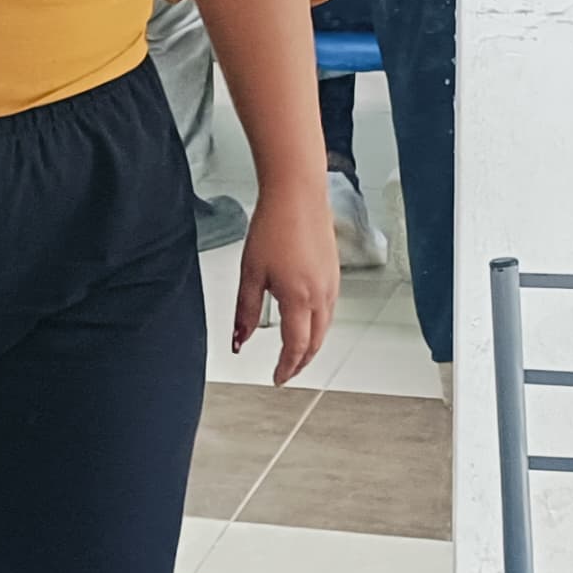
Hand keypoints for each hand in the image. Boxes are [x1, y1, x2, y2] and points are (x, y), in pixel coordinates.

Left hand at [234, 174, 338, 386]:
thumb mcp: (251, 273)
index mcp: (299, 298)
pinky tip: (306, 323)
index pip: (295, 347)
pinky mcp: (334, 272)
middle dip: (301, 362)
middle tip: (286, 373)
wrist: (297, 194)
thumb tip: (239, 340)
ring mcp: (331, 284)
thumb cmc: (274, 225)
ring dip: (311, 345)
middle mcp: (321, 295)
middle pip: (315, 343)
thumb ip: (245, 311)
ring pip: (325, 328)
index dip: (286, 368)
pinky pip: (329, 310)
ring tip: (295, 354)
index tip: (277, 379)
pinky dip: (318, 326)